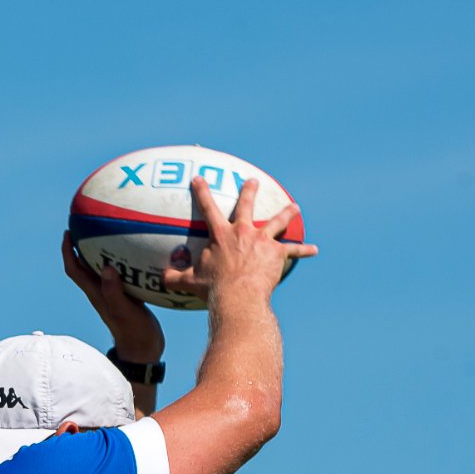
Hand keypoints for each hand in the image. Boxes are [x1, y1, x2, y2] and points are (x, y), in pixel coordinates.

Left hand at [63, 231, 164, 363]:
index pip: (74, 269)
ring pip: (101, 268)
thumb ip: (114, 291)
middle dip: (82, 244)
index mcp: (96, 293)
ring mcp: (113, 294)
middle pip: (84, 265)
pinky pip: (120, 274)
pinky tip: (135, 253)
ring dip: (100, 251)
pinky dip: (121, 261)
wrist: (143, 350)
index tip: (67, 232)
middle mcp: (101, 291)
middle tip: (86, 224)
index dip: (67, 251)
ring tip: (109, 232)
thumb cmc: (133, 332)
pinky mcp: (126, 296)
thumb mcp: (124, 311)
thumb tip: (106, 268)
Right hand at [162, 176, 318, 300]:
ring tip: (293, 207)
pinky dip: (304, 250)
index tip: (199, 178)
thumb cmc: (212, 288)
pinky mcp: (277, 254)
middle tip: (252, 181)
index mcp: (221, 235)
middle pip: (247, 206)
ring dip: (286, 213)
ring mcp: (262, 241)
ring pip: (277, 221)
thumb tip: (160, 277)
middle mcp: (243, 232)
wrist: (238, 295)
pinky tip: (314, 250)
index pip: (208, 207)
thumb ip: (174, 277)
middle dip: (249, 191)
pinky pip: (293, 250)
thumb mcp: (188, 282)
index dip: (202, 191)